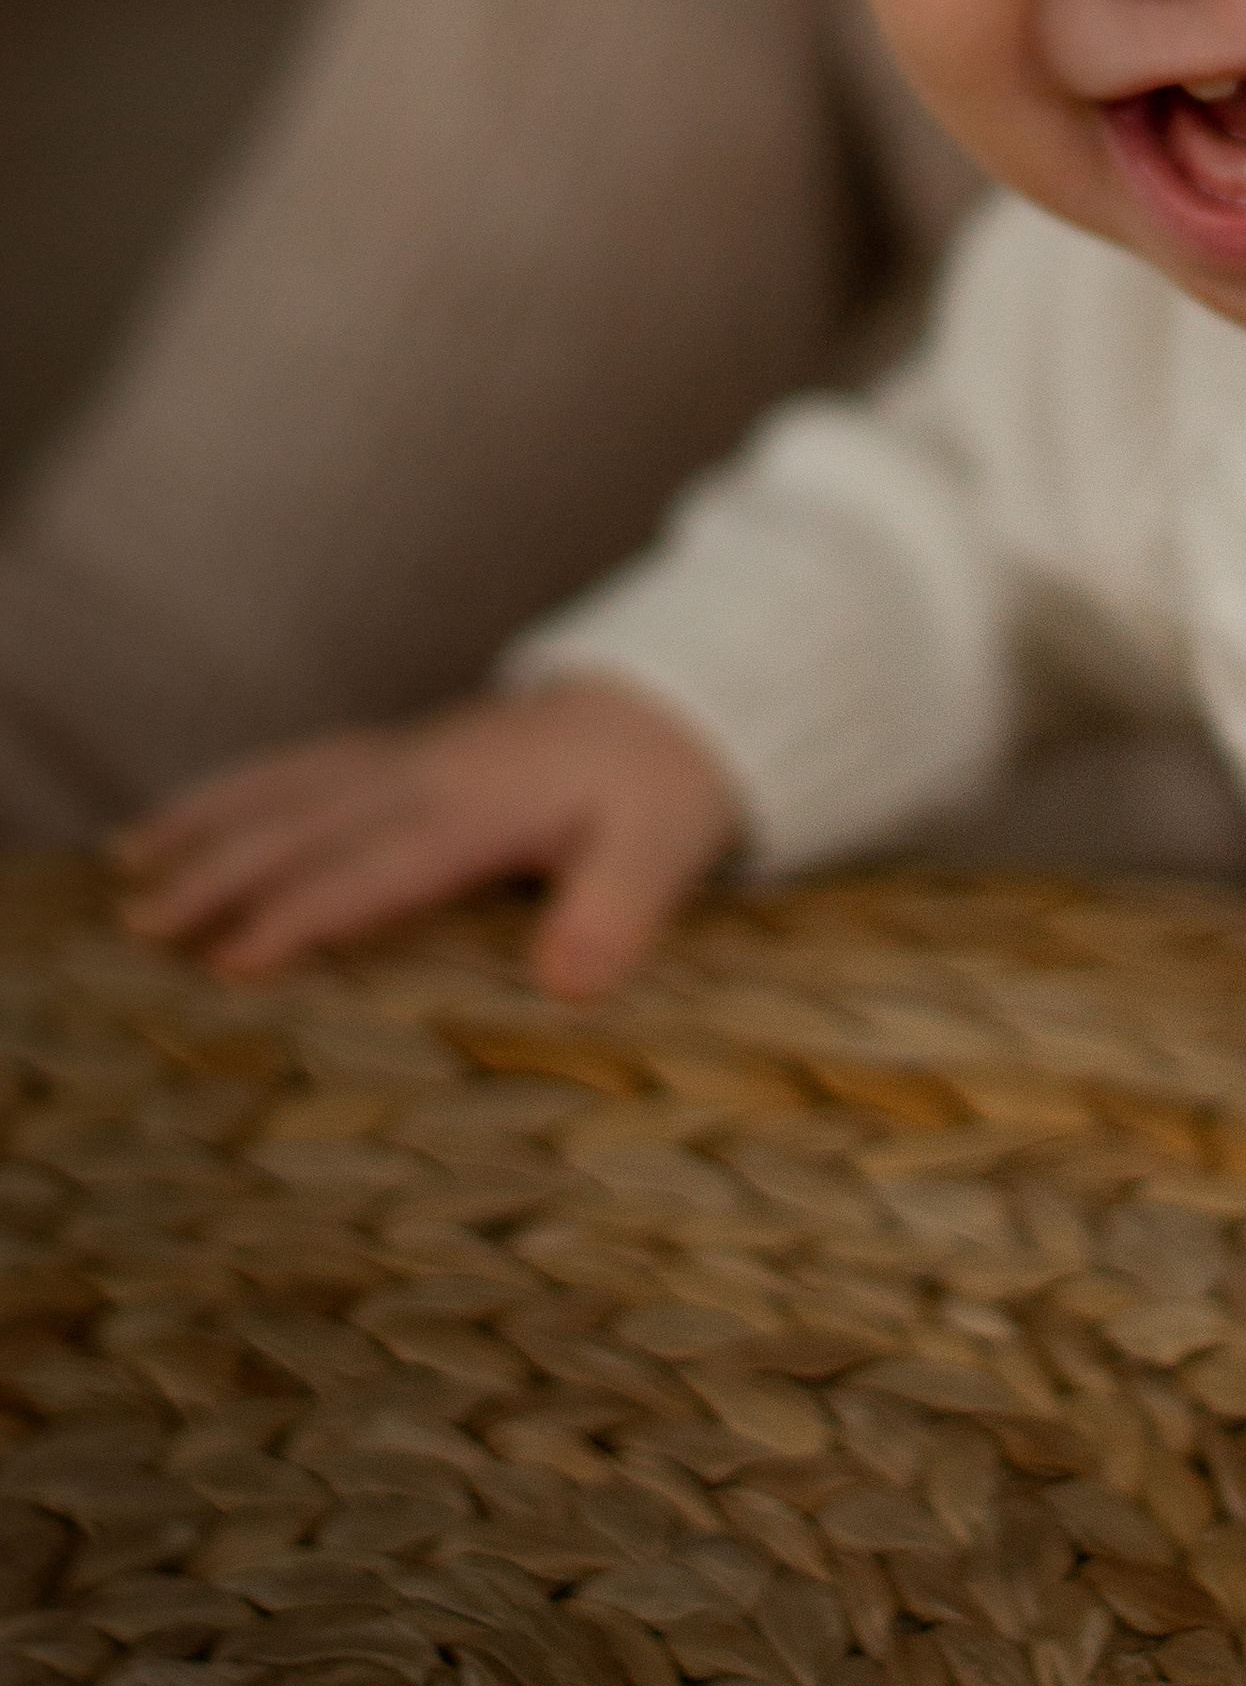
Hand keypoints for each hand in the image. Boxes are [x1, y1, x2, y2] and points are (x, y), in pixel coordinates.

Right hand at [111, 679, 741, 998]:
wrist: (675, 700)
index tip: (229, 961)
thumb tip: (569, 985)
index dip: (304, 913)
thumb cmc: (664, 787)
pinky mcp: (407, 751)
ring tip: (131, 862)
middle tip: (143, 927)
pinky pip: (307, 765)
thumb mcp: (664, 848)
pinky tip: (195, 815)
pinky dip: (243, 788)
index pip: (376, 868)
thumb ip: (617, 912)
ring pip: (293, 785)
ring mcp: (411, 754)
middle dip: (223, 871)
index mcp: (479, 808)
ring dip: (212, 820)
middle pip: (309, 824)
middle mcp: (427, 775)